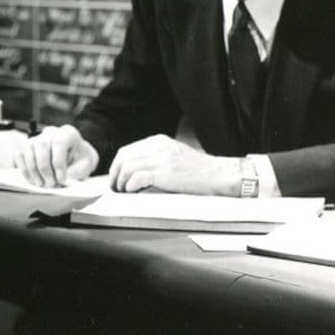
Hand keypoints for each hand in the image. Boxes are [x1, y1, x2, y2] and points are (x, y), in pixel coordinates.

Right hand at [14, 124, 98, 187]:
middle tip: (50, 185)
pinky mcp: (25, 146)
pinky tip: (32, 180)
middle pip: (41, 145)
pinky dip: (23, 170)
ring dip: (33, 171)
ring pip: (27, 150)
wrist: (74, 159)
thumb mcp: (85, 165)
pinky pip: (18, 155)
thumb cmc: (79, 162)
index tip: (61, 180)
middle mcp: (50, 132)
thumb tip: (62, 180)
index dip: (58, 163)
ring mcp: (35, 138)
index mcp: (68, 133)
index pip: (59, 142)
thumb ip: (76, 171)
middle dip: (44, 169)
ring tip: (42, 185)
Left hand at [108, 134, 237, 194]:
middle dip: (115, 175)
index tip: (117, 179)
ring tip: (125, 193)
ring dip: (121, 184)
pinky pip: (136, 177)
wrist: (220, 174)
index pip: (127, 150)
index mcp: (158, 141)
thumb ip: (156, 157)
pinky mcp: (164, 172)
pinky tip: (134, 193)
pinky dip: (130, 187)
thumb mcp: (174, 155)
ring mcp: (160, 158)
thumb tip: (135, 170)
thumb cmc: (199, 170)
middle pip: (123, 158)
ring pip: (126, 168)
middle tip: (116, 189)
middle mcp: (157, 146)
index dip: (117, 166)